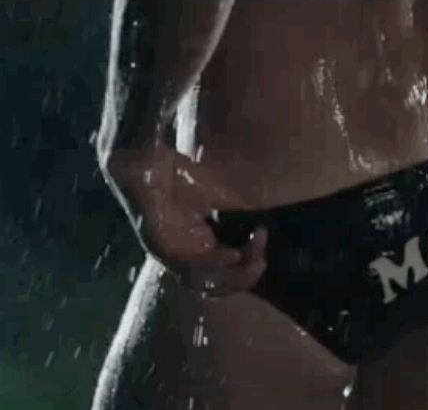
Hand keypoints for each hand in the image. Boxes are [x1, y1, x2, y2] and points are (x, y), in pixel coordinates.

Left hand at [100, 147, 267, 296]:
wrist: (147, 158)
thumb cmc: (178, 176)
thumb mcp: (219, 196)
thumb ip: (239, 214)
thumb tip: (267, 225)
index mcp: (199, 247)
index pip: (227, 270)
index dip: (249, 264)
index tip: (264, 240)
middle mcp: (184, 256)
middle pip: (216, 285)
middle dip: (244, 278)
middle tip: (262, 263)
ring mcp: (169, 253)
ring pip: (202, 282)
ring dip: (232, 276)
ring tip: (253, 261)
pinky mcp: (158, 246)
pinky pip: (187, 265)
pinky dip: (213, 264)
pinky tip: (233, 255)